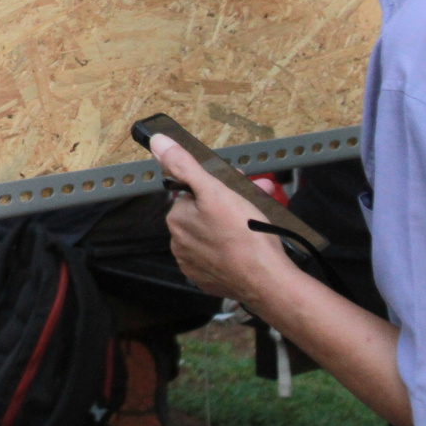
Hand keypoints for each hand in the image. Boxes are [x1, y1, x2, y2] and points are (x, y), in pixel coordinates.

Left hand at [151, 134, 293, 308]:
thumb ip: (185, 165)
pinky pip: (221, 254)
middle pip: (205, 213)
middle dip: (231, 202)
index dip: (217, 187)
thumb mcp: (215, 190)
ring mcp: (195, 264)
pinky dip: (235, 246)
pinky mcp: (212, 279)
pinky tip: (251, 243)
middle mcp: (180, 243)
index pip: (193, 192)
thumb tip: (158, 143)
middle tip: (258, 198)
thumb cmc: (244, 235)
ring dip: (235, 223)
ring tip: (260, 222)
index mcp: (177, 219)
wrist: (268, 281)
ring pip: (214, 233)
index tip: (237, 186)